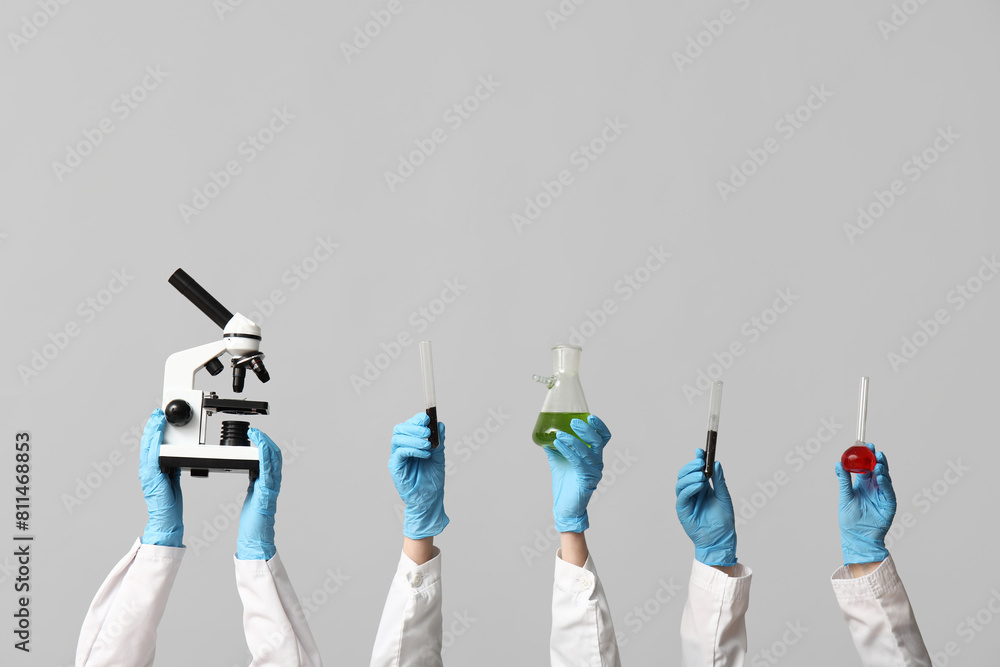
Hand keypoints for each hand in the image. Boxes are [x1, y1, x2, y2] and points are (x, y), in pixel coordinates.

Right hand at [139, 410, 183, 547]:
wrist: (167, 519)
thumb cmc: (169, 502)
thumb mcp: (172, 479)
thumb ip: (171, 467)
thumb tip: (175, 455)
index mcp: (152, 470)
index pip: (151, 447)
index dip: (153, 432)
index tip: (158, 419)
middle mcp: (147, 470)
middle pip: (147, 444)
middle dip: (151, 427)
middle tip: (157, 413)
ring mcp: (148, 474)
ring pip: (148, 448)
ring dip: (152, 432)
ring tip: (156, 418)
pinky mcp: (152, 478)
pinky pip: (152, 457)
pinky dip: (154, 444)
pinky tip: (158, 434)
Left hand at [237, 429, 281, 560]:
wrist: (256, 539)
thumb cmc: (254, 522)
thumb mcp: (253, 495)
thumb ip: (255, 482)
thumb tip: (253, 469)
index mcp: (267, 483)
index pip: (271, 459)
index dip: (266, 445)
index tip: (256, 435)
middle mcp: (272, 484)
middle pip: (275, 457)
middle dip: (267, 441)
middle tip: (257, 431)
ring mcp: (270, 488)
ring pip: (273, 462)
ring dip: (266, 446)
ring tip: (258, 435)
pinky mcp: (266, 494)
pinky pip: (267, 473)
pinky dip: (265, 459)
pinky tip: (261, 450)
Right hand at [390, 413, 448, 539]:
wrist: (430, 499)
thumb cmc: (432, 480)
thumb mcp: (439, 457)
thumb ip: (439, 441)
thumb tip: (440, 424)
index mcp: (412, 443)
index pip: (409, 425)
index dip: (417, 419)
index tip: (427, 419)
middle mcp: (402, 447)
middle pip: (400, 428)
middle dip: (414, 427)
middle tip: (427, 433)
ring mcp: (398, 457)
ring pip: (398, 438)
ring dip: (414, 439)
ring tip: (427, 446)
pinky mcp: (395, 467)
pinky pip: (399, 453)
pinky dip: (412, 449)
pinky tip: (424, 454)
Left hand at [545, 415, 610, 532]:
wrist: (565, 506)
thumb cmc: (565, 483)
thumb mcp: (558, 460)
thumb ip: (556, 447)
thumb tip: (545, 433)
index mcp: (593, 456)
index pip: (603, 438)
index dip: (599, 426)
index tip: (590, 416)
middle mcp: (597, 462)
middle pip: (598, 441)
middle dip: (586, 429)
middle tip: (573, 422)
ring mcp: (594, 472)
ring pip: (588, 451)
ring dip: (573, 440)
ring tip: (560, 435)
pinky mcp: (587, 480)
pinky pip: (578, 462)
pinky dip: (568, 451)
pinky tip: (558, 444)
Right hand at [675, 449, 736, 565]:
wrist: (721, 540)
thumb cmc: (723, 521)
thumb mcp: (724, 497)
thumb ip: (719, 481)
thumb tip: (717, 464)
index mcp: (702, 488)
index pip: (695, 470)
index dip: (696, 460)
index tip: (701, 451)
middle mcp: (693, 493)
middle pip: (685, 474)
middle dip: (691, 466)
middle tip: (700, 462)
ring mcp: (687, 501)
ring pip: (681, 483)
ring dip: (690, 476)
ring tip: (701, 475)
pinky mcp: (683, 510)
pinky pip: (682, 496)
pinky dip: (689, 488)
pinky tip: (698, 485)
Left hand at [837, 444, 894, 565]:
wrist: (856, 537)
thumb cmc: (849, 518)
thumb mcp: (845, 496)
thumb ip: (844, 480)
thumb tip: (837, 464)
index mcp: (863, 484)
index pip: (866, 466)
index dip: (866, 456)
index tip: (864, 445)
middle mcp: (874, 487)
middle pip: (877, 469)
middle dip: (876, 458)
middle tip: (873, 449)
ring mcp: (882, 495)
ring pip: (884, 478)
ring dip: (882, 468)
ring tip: (877, 461)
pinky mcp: (889, 504)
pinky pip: (888, 491)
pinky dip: (885, 483)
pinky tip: (880, 476)